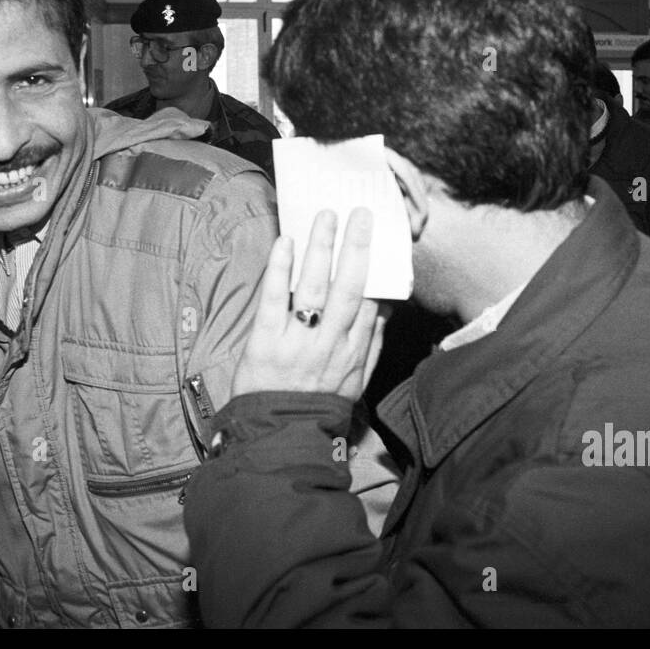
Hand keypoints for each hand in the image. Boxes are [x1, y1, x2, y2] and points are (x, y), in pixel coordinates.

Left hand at [233, 208, 388, 401]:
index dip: (374, 266)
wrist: (281, 435)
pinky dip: (280, 268)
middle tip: (359, 214)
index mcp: (353, 350)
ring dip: (321, 248)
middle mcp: (329, 342)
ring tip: (325, 216)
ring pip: (314, 287)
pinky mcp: (265, 342)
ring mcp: (297, 341)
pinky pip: (274, 298)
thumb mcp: (357, 380)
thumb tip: (384, 307)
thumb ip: (371, 343)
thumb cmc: (319, 403)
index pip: (368, 302)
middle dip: (355, 247)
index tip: (375, 235)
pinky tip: (286, 242)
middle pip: (348, 286)